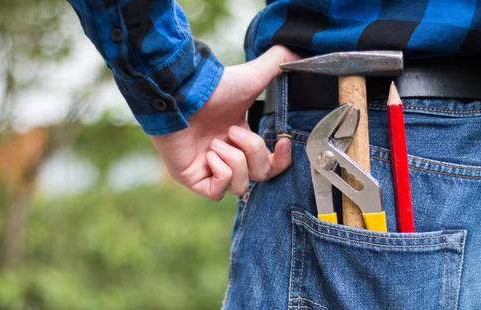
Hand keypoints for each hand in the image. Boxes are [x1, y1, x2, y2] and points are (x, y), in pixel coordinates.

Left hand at [150, 45, 300, 199]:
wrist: (182, 94)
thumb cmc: (214, 87)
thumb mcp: (253, 77)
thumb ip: (276, 64)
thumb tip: (298, 54)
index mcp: (241, 139)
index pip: (270, 166)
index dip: (281, 161)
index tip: (284, 143)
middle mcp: (227, 156)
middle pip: (259, 176)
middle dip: (252, 152)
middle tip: (232, 131)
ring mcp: (209, 169)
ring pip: (240, 187)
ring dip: (233, 162)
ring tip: (215, 142)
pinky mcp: (193, 179)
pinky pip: (217, 193)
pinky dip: (219, 174)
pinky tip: (208, 154)